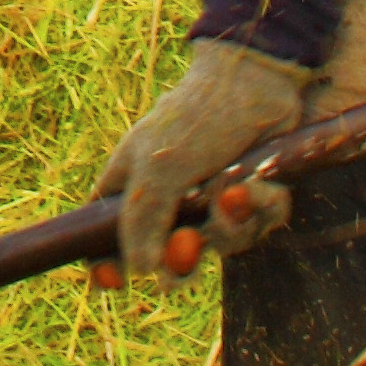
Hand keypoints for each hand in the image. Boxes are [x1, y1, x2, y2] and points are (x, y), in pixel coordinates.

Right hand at [86, 39, 308, 287]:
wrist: (259, 81)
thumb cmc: (197, 119)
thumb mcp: (159, 170)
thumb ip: (142, 221)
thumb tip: (141, 271)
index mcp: (133, 181)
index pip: (106, 233)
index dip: (107, 262)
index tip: (114, 284)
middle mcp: (170, 194)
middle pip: (168, 254)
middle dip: (185, 254)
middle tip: (191, 245)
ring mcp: (211, 196)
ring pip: (219, 243)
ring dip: (230, 223)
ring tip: (237, 191)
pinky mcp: (249, 193)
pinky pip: (255, 225)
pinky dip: (260, 209)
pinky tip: (259, 185)